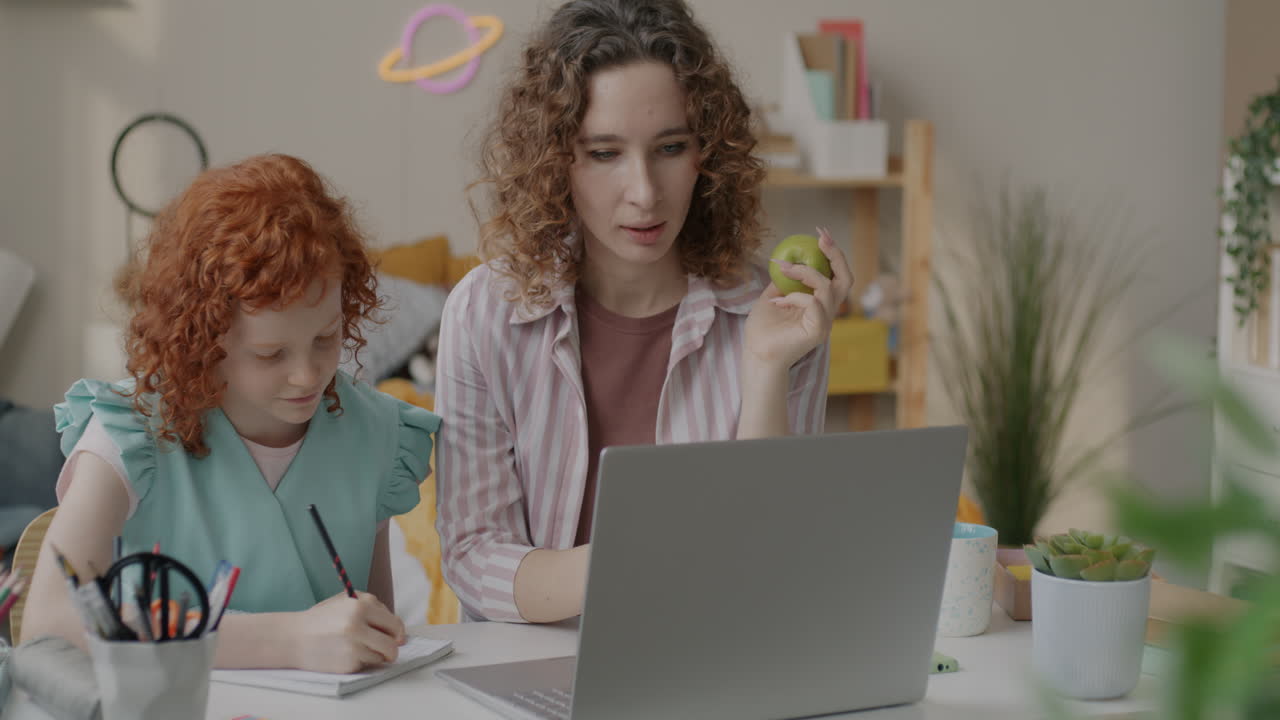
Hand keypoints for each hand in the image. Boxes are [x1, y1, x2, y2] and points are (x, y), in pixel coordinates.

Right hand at [289, 591, 406, 672]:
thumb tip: (399, 631)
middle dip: (393, 648)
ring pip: (382, 655)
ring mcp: (353, 645)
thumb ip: (373, 609)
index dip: (398, 633)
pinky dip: (361, 661)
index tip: (397, 638)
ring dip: (376, 655)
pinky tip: (345, 654)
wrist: (293, 638)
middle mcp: (358, 624)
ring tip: (359, 648)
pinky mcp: (348, 662)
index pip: (394, 623)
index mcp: (361, 605)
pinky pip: (367, 664)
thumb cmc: (323, 619)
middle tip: (388, 649)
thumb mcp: (346, 602)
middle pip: (392, 642)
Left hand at [745, 227, 852, 369]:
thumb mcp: (773, 296)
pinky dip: (796, 297)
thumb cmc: (764, 330)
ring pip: (827, 287)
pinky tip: (777, 303)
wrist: (756, 355)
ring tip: (783, 270)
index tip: (820, 234)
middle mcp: (827, 312)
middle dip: (835, 255)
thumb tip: (786, 259)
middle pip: (845, 279)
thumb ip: (784, 281)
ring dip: (804, 273)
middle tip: (821, 238)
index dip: (832, 253)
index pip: (836, 275)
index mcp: (820, 303)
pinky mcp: (817, 332)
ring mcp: (824, 323)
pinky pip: (815, 304)